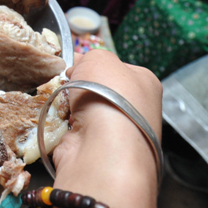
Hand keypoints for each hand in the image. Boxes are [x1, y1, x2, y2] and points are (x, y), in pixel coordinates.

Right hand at [52, 49, 161, 207]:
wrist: (103, 147)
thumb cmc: (109, 96)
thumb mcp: (99, 59)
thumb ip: (89, 56)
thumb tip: (79, 69)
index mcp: (145, 83)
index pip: (117, 68)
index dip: (94, 63)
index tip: (75, 64)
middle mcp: (137, 109)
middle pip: (99, 89)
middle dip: (79, 84)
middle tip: (67, 81)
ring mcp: (118, 133)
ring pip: (85, 110)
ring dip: (70, 104)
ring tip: (62, 101)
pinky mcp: (97, 150)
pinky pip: (74, 130)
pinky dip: (64, 124)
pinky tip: (61, 120)